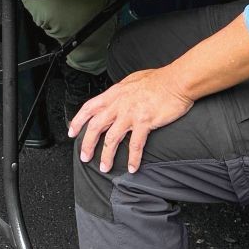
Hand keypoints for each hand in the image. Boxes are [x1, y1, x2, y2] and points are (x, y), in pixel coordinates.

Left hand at [70, 68, 193, 174]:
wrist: (177, 81)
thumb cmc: (159, 80)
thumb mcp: (132, 81)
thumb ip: (121, 92)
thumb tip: (116, 97)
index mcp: (115, 94)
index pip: (89, 107)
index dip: (78, 121)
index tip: (72, 132)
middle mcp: (119, 104)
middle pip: (96, 126)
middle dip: (87, 143)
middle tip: (84, 157)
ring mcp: (131, 114)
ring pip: (111, 139)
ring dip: (106, 155)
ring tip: (104, 167)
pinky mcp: (144, 122)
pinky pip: (135, 145)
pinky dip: (132, 158)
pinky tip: (131, 167)